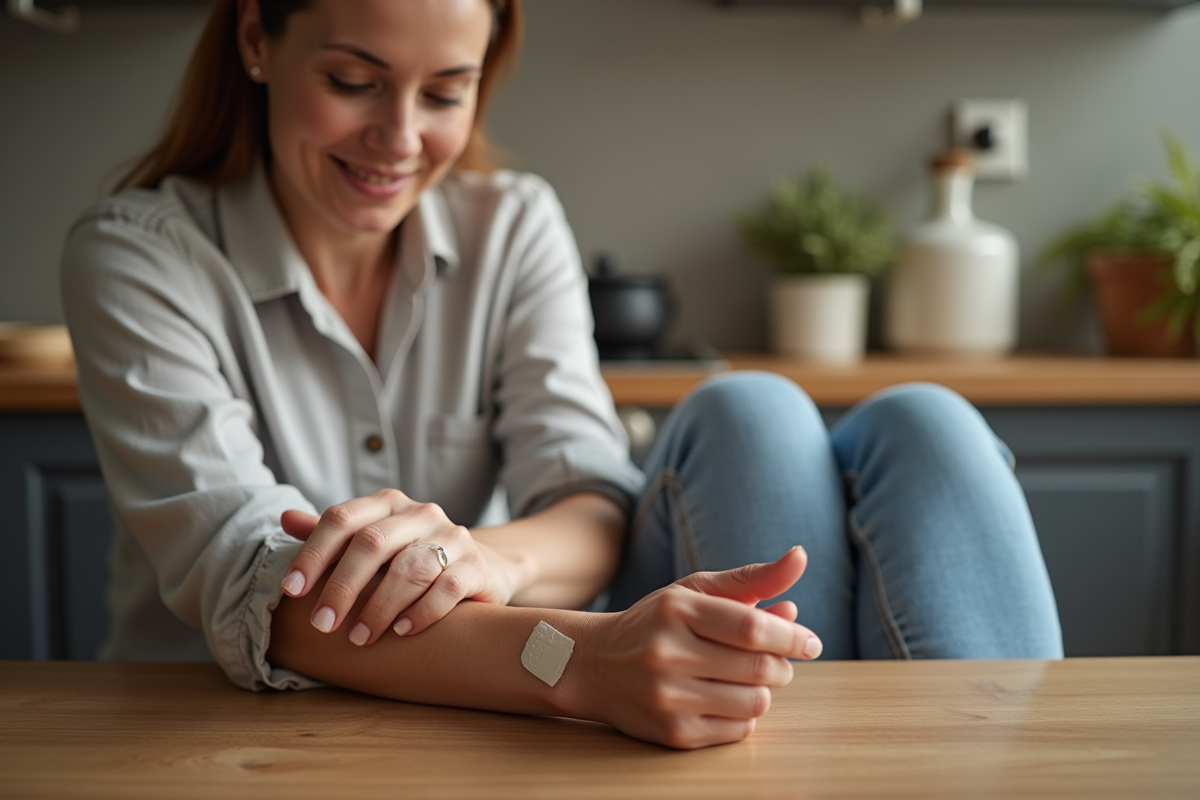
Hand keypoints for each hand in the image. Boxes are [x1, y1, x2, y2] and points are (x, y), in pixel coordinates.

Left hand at [278, 489, 526, 644]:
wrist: (481, 567)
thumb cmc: (412, 558)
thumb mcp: (373, 543)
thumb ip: (333, 535)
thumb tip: (285, 518)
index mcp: (387, 504)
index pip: (342, 519)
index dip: (313, 553)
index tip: (291, 590)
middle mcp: (420, 513)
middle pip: (373, 543)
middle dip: (343, 587)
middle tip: (322, 625)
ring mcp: (452, 536)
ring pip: (411, 568)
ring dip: (380, 607)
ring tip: (359, 638)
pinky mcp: (476, 565)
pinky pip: (447, 588)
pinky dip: (422, 612)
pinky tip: (402, 632)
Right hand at [578, 546, 820, 749]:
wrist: (594, 666)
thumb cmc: (655, 623)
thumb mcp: (695, 592)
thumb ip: (750, 579)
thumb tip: (800, 558)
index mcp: (676, 610)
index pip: (752, 628)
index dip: (792, 637)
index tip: (811, 643)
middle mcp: (668, 653)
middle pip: (759, 668)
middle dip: (781, 666)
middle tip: (775, 661)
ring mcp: (669, 697)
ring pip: (755, 703)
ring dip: (764, 691)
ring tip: (747, 679)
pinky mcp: (673, 733)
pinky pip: (739, 730)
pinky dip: (745, 716)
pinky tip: (726, 699)